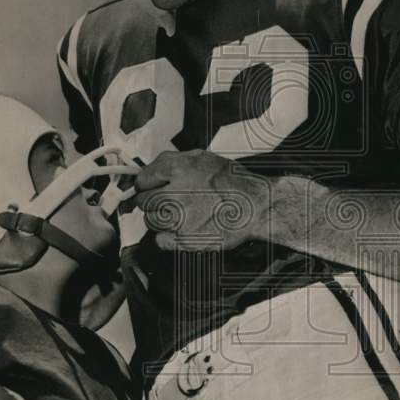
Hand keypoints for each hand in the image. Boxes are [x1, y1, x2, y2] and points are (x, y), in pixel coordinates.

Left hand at [133, 150, 268, 251]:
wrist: (256, 205)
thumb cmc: (233, 181)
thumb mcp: (203, 158)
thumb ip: (174, 162)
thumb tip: (152, 171)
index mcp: (177, 169)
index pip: (142, 179)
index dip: (147, 184)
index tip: (152, 188)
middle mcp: (174, 193)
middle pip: (143, 201)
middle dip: (152, 201)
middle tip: (167, 202)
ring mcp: (179, 219)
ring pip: (150, 221)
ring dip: (160, 219)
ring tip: (179, 215)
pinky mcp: (185, 239)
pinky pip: (160, 241)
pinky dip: (167, 237)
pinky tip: (181, 229)